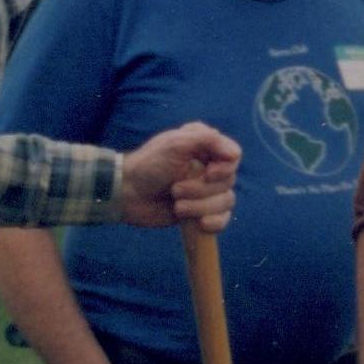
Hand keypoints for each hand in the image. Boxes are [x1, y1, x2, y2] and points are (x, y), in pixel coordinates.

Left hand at [115, 122, 241, 230]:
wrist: (128, 194)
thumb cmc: (149, 164)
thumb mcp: (176, 142)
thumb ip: (207, 139)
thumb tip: (235, 154)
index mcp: (205, 147)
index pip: (234, 156)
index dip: (224, 168)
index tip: (208, 173)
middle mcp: (209, 168)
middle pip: (229, 182)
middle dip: (202, 190)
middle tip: (175, 189)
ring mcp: (206, 192)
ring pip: (226, 202)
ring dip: (201, 207)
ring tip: (178, 206)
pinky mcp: (202, 212)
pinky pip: (223, 219)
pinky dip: (214, 222)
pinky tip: (200, 224)